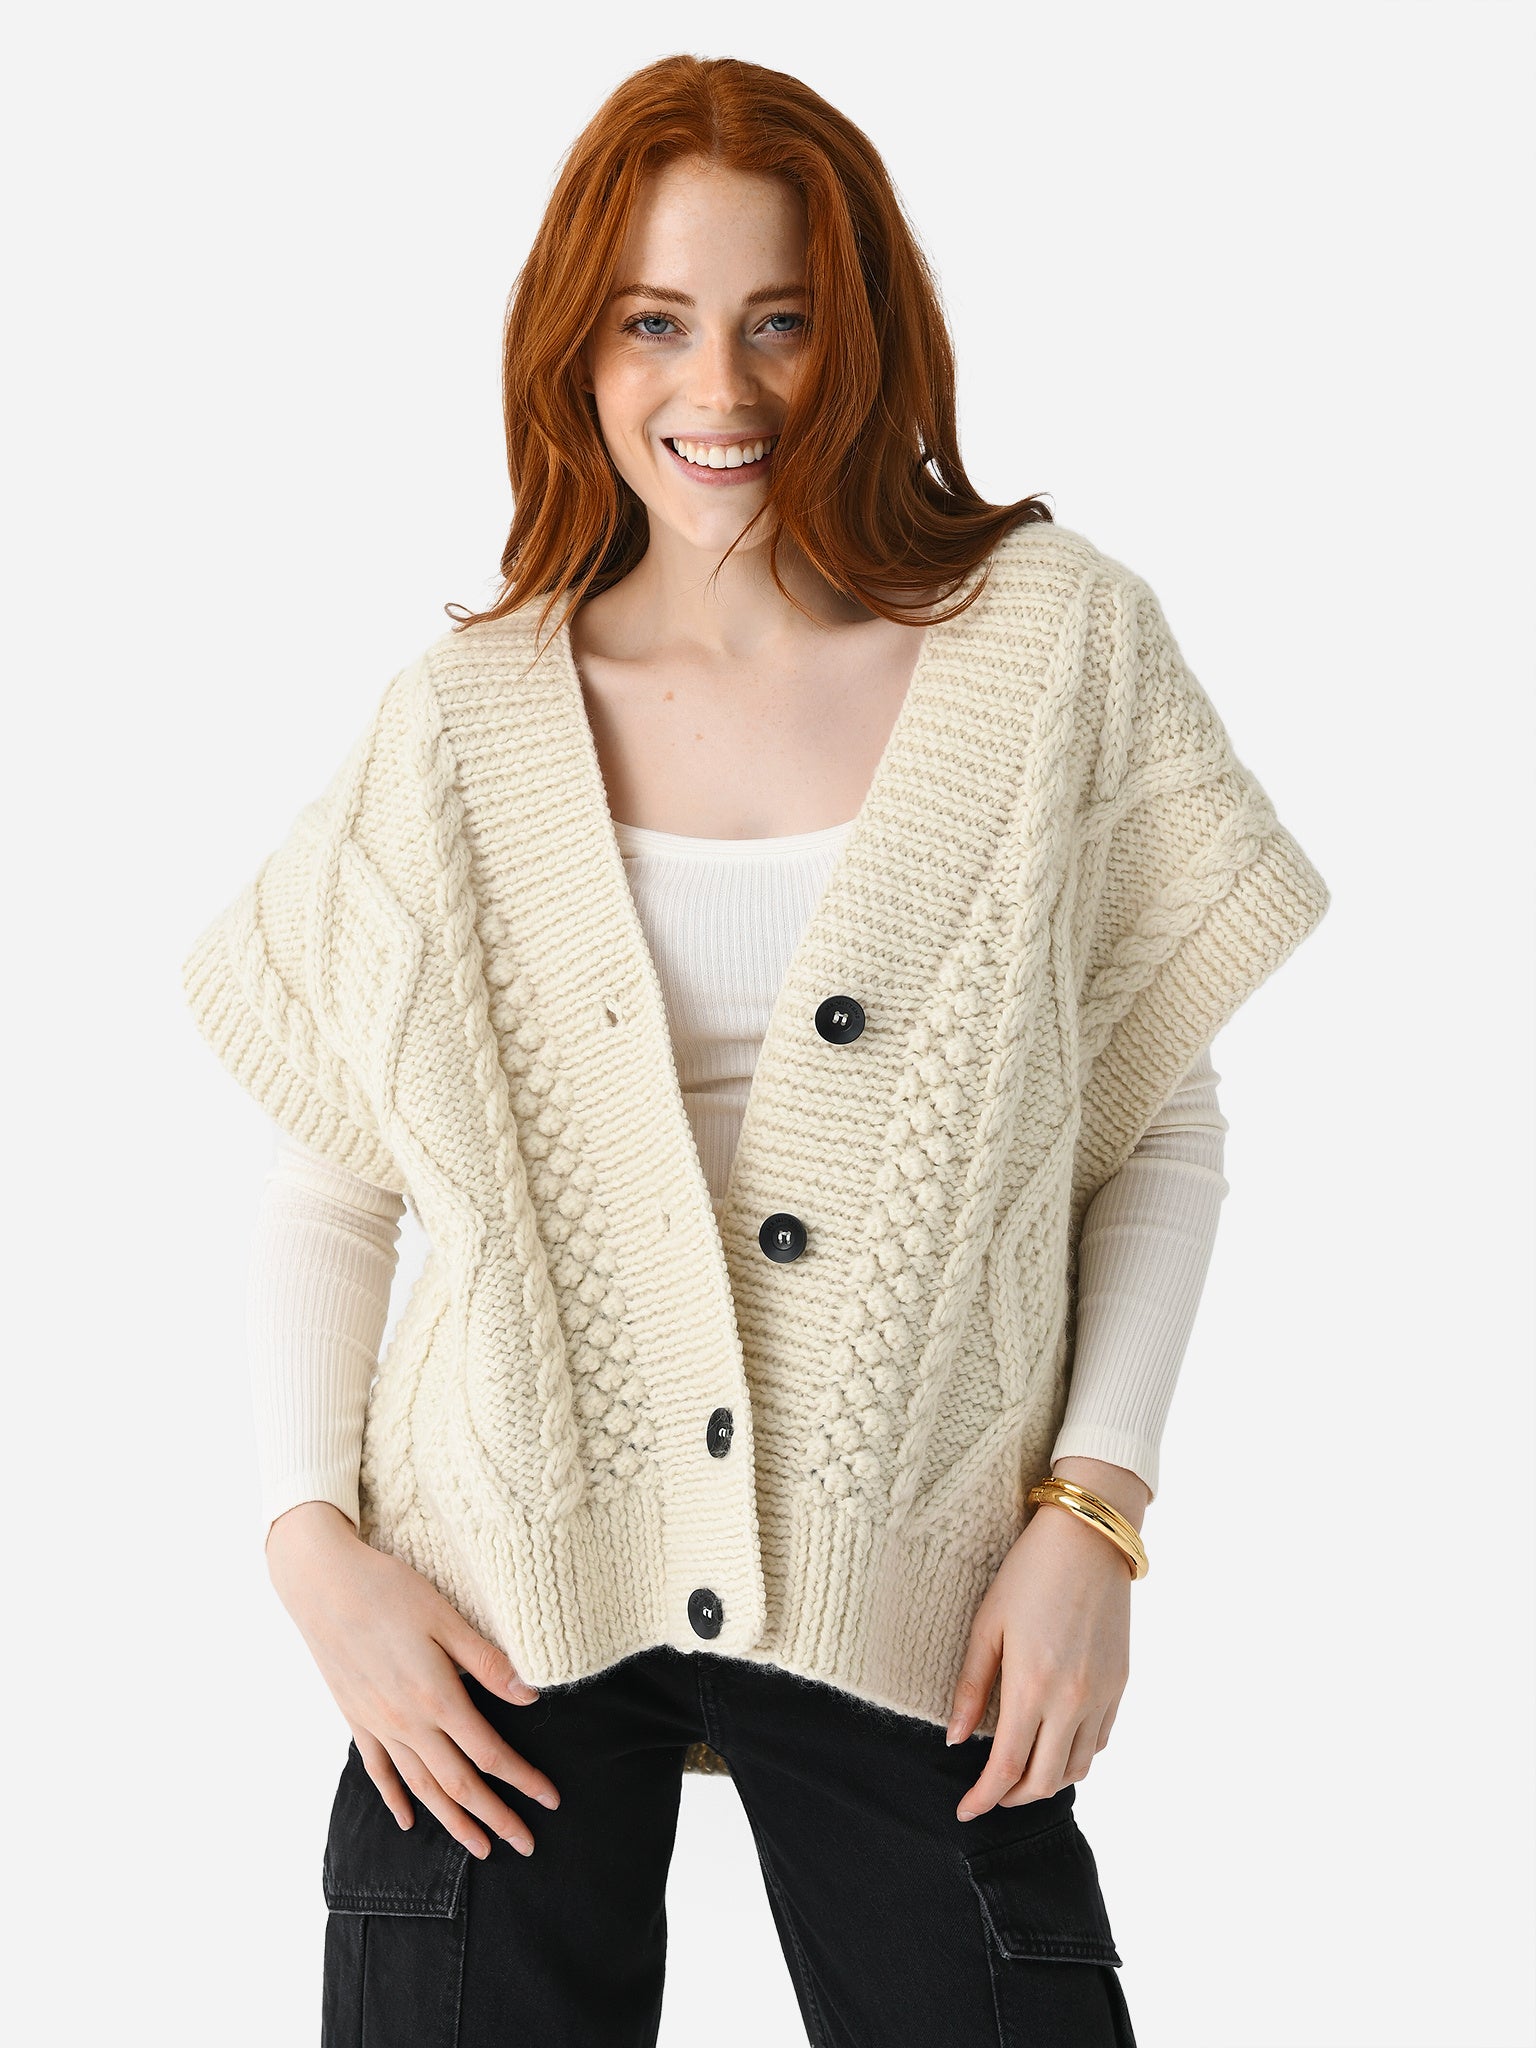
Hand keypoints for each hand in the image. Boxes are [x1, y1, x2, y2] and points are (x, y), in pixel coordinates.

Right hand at [264, 1501, 559, 1858]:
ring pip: (421, 1787)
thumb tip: (531, 1697)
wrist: (321, 1584)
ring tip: (479, 1848)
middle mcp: (407, 1722)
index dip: (522, 1781)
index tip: (550, 1800)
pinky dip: (395, 1798)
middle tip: (525, 1846)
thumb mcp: (447, 1617)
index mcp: (436, 1697)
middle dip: (494, 1818)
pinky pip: (378, 1770)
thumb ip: (489, 1663)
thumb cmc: (389, 1590)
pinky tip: (408, 1820)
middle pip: (459, 1784)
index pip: (489, 1754)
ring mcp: (378, 1724)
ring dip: (453, 1821)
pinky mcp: (355, 1718)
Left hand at [945, 1456, 1147, 1819]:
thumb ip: (972, 1687)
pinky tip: (1054, 1743)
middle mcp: (1073, 1700)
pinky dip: (1075, 1756)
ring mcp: (1102, 1695)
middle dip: (1013, 1798)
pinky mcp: (1120, 1685)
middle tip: (989, 1795)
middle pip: (1045, 1781)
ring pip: (1077, 1768)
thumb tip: (956, 1740)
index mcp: (1033, 1685)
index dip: (984, 1798)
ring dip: (1047, 1782)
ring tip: (1020, 1774)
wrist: (1088, 1538)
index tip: (965, 1810)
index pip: (1007, 1768)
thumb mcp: (986, 1624)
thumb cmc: (1028, 1573)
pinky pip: (1099, 1741)